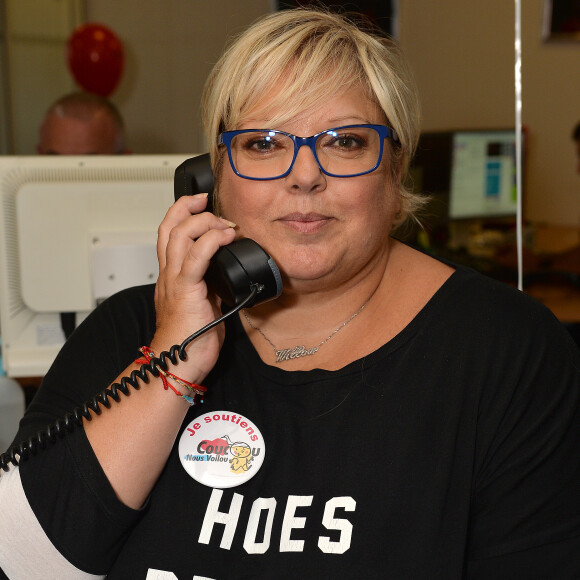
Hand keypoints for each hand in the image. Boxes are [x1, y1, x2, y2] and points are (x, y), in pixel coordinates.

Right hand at [151, 194, 235, 381]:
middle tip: (210, 203)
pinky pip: (196, 257)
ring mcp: (174, 281)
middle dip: (189, 207)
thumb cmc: (189, 341)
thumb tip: (228, 277)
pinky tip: (227, 236)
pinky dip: (212, 241)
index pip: (168, 234)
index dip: (181, 213)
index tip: (200, 203)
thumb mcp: (204, 305)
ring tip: (224, 223)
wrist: (177, 363)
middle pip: (169, 227)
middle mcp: (168, 274)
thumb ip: (211, 286)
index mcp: (171, 276)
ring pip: (179, 235)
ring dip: (204, 222)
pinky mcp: (185, 290)